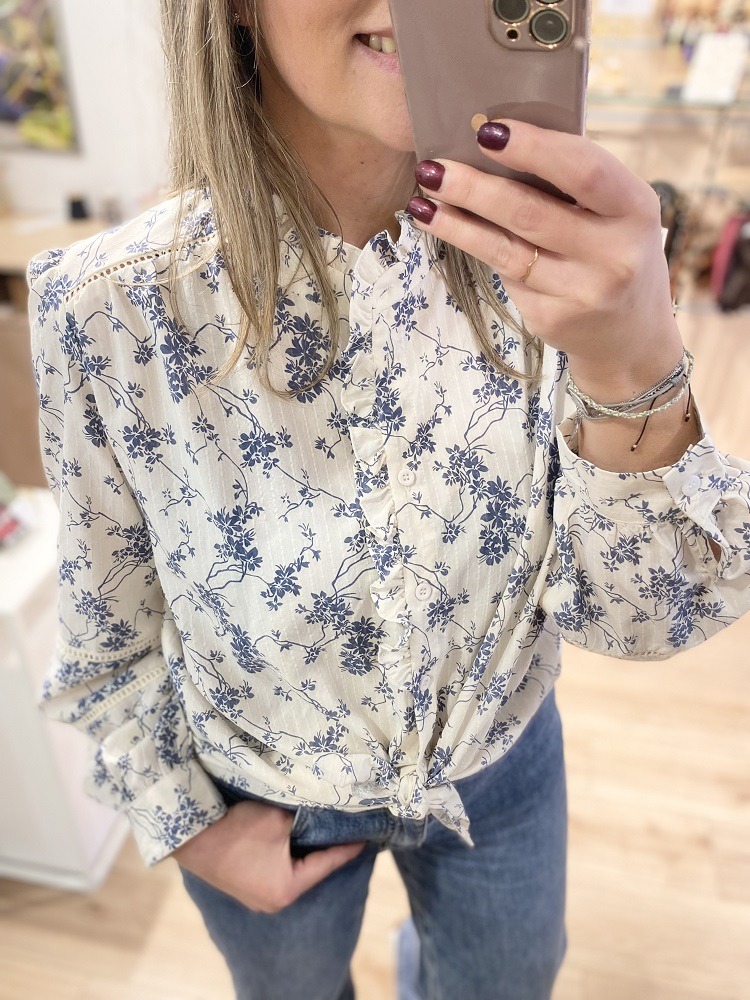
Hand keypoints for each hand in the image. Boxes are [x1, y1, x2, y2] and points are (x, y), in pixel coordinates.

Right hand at [172, 799, 368, 913]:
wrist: (192, 836)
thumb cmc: (238, 830)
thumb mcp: (279, 819)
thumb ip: (306, 819)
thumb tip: (324, 812)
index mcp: (288, 889)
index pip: (328, 864)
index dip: (348, 848)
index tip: (367, 837)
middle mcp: (275, 901)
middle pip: (312, 871)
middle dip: (327, 850)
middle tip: (347, 831)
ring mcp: (258, 898)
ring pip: (294, 872)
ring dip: (305, 853)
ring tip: (323, 833)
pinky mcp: (246, 888)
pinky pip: (276, 873)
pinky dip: (287, 857)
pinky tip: (294, 840)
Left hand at [407, 118, 683, 398]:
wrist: (631, 335)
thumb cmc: (616, 250)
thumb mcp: (619, 210)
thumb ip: (576, 181)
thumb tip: (498, 139)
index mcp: (636, 209)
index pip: (584, 170)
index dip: (534, 148)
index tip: (487, 130)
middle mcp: (614, 255)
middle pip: (530, 213)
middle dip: (474, 188)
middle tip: (433, 168)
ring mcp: (582, 293)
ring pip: (505, 251)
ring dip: (457, 224)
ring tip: (423, 201)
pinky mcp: (551, 319)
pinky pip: (505, 276)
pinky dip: (475, 249)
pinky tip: (448, 230)